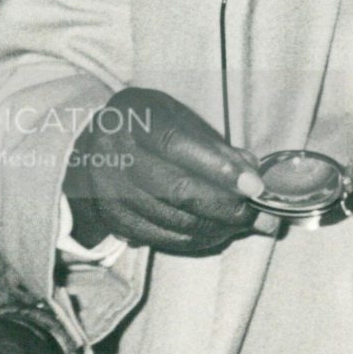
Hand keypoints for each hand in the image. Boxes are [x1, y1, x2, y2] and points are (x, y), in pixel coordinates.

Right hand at [63, 87, 264, 255]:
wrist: (96, 148)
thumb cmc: (147, 127)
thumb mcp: (178, 117)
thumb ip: (214, 144)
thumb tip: (254, 174)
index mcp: (132, 114)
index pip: (176, 143)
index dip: (218, 168)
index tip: (254, 186)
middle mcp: (114, 152)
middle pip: (176, 188)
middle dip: (224, 205)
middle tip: (256, 211)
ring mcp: (110, 190)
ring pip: (173, 219)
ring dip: (216, 226)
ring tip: (242, 222)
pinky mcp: (114, 220)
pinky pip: (164, 238)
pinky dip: (197, 239)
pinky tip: (216, 231)